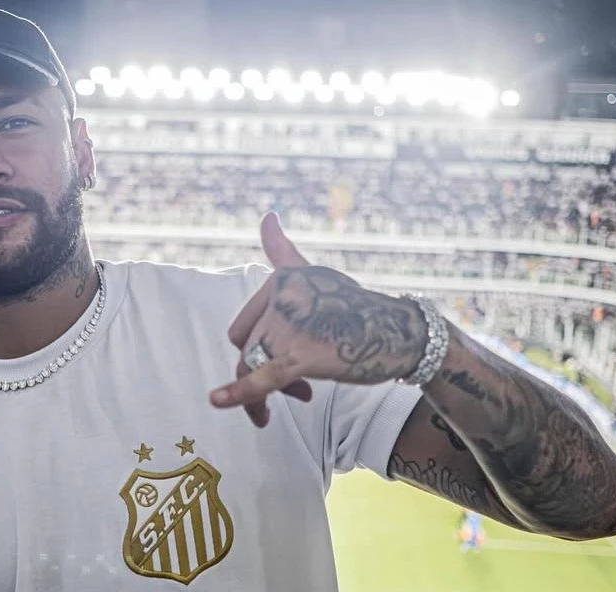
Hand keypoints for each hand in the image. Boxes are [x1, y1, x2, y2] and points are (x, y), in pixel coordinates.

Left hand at [209, 212, 428, 426]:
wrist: (398, 332)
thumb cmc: (355, 306)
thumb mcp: (315, 273)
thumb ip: (283, 250)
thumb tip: (266, 215)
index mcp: (280, 280)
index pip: (246, 325)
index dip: (259, 347)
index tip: (286, 360)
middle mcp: (281, 298)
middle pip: (246, 347)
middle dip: (262, 371)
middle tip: (300, 387)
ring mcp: (290, 326)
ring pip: (250, 366)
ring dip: (265, 392)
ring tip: (302, 394)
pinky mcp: (300, 356)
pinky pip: (260, 379)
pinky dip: (239, 395)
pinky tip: (217, 401)